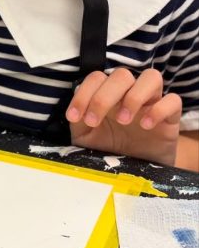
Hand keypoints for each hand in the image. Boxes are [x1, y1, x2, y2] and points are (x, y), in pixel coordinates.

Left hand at [66, 68, 181, 165]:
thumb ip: (79, 122)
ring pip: (151, 77)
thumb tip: (75, 113)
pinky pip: (173, 100)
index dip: (83, 93)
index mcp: (108, 95)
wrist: (136, 172)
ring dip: (134, 96)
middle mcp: (130, 94)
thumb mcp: (86, 138)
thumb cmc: (109, 150)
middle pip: (122, 75)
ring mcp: (152, 103)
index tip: (74, 117)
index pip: (97, 78)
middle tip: (94, 121)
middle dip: (103, 97)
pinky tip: (145, 126)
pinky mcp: (171, 118)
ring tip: (123, 120)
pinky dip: (159, 109)